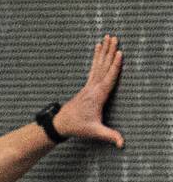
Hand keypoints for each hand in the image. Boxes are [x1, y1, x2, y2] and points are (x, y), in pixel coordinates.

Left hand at [53, 33, 124, 147]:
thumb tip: (122, 144)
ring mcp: (88, 85)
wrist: (59, 125)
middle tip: (114, 37)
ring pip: (98, 64)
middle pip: (103, 66)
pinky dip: (97, 57)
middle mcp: (92, 87)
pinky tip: (98, 48)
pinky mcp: (86, 86)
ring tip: (107, 37)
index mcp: (97, 95)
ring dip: (104, 51)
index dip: (115, 65)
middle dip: (110, 51)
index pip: (109, 77)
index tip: (120, 53)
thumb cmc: (77, 127)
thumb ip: (109, 136)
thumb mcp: (94, 132)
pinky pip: (93, 68)